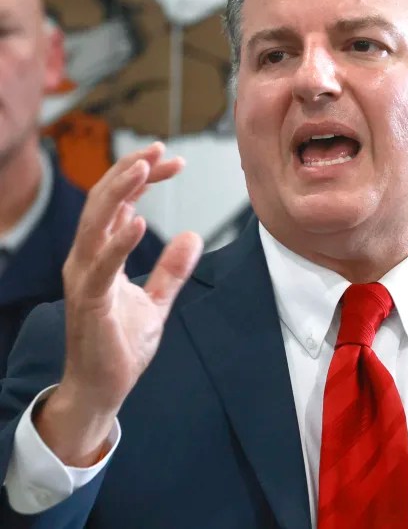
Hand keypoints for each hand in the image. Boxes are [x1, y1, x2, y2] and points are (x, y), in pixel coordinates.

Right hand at [36, 143, 202, 465]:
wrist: (103, 389)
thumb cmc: (121, 344)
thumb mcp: (156, 301)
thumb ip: (171, 269)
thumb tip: (192, 236)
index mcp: (101, 255)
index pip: (120, 203)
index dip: (143, 178)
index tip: (173, 161)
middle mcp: (87, 260)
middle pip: (104, 202)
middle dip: (131, 172)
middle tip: (159, 148)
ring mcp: (84, 279)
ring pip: (96, 224)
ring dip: (119, 192)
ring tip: (144, 166)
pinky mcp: (89, 303)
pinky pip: (101, 266)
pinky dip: (117, 242)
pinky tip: (136, 220)